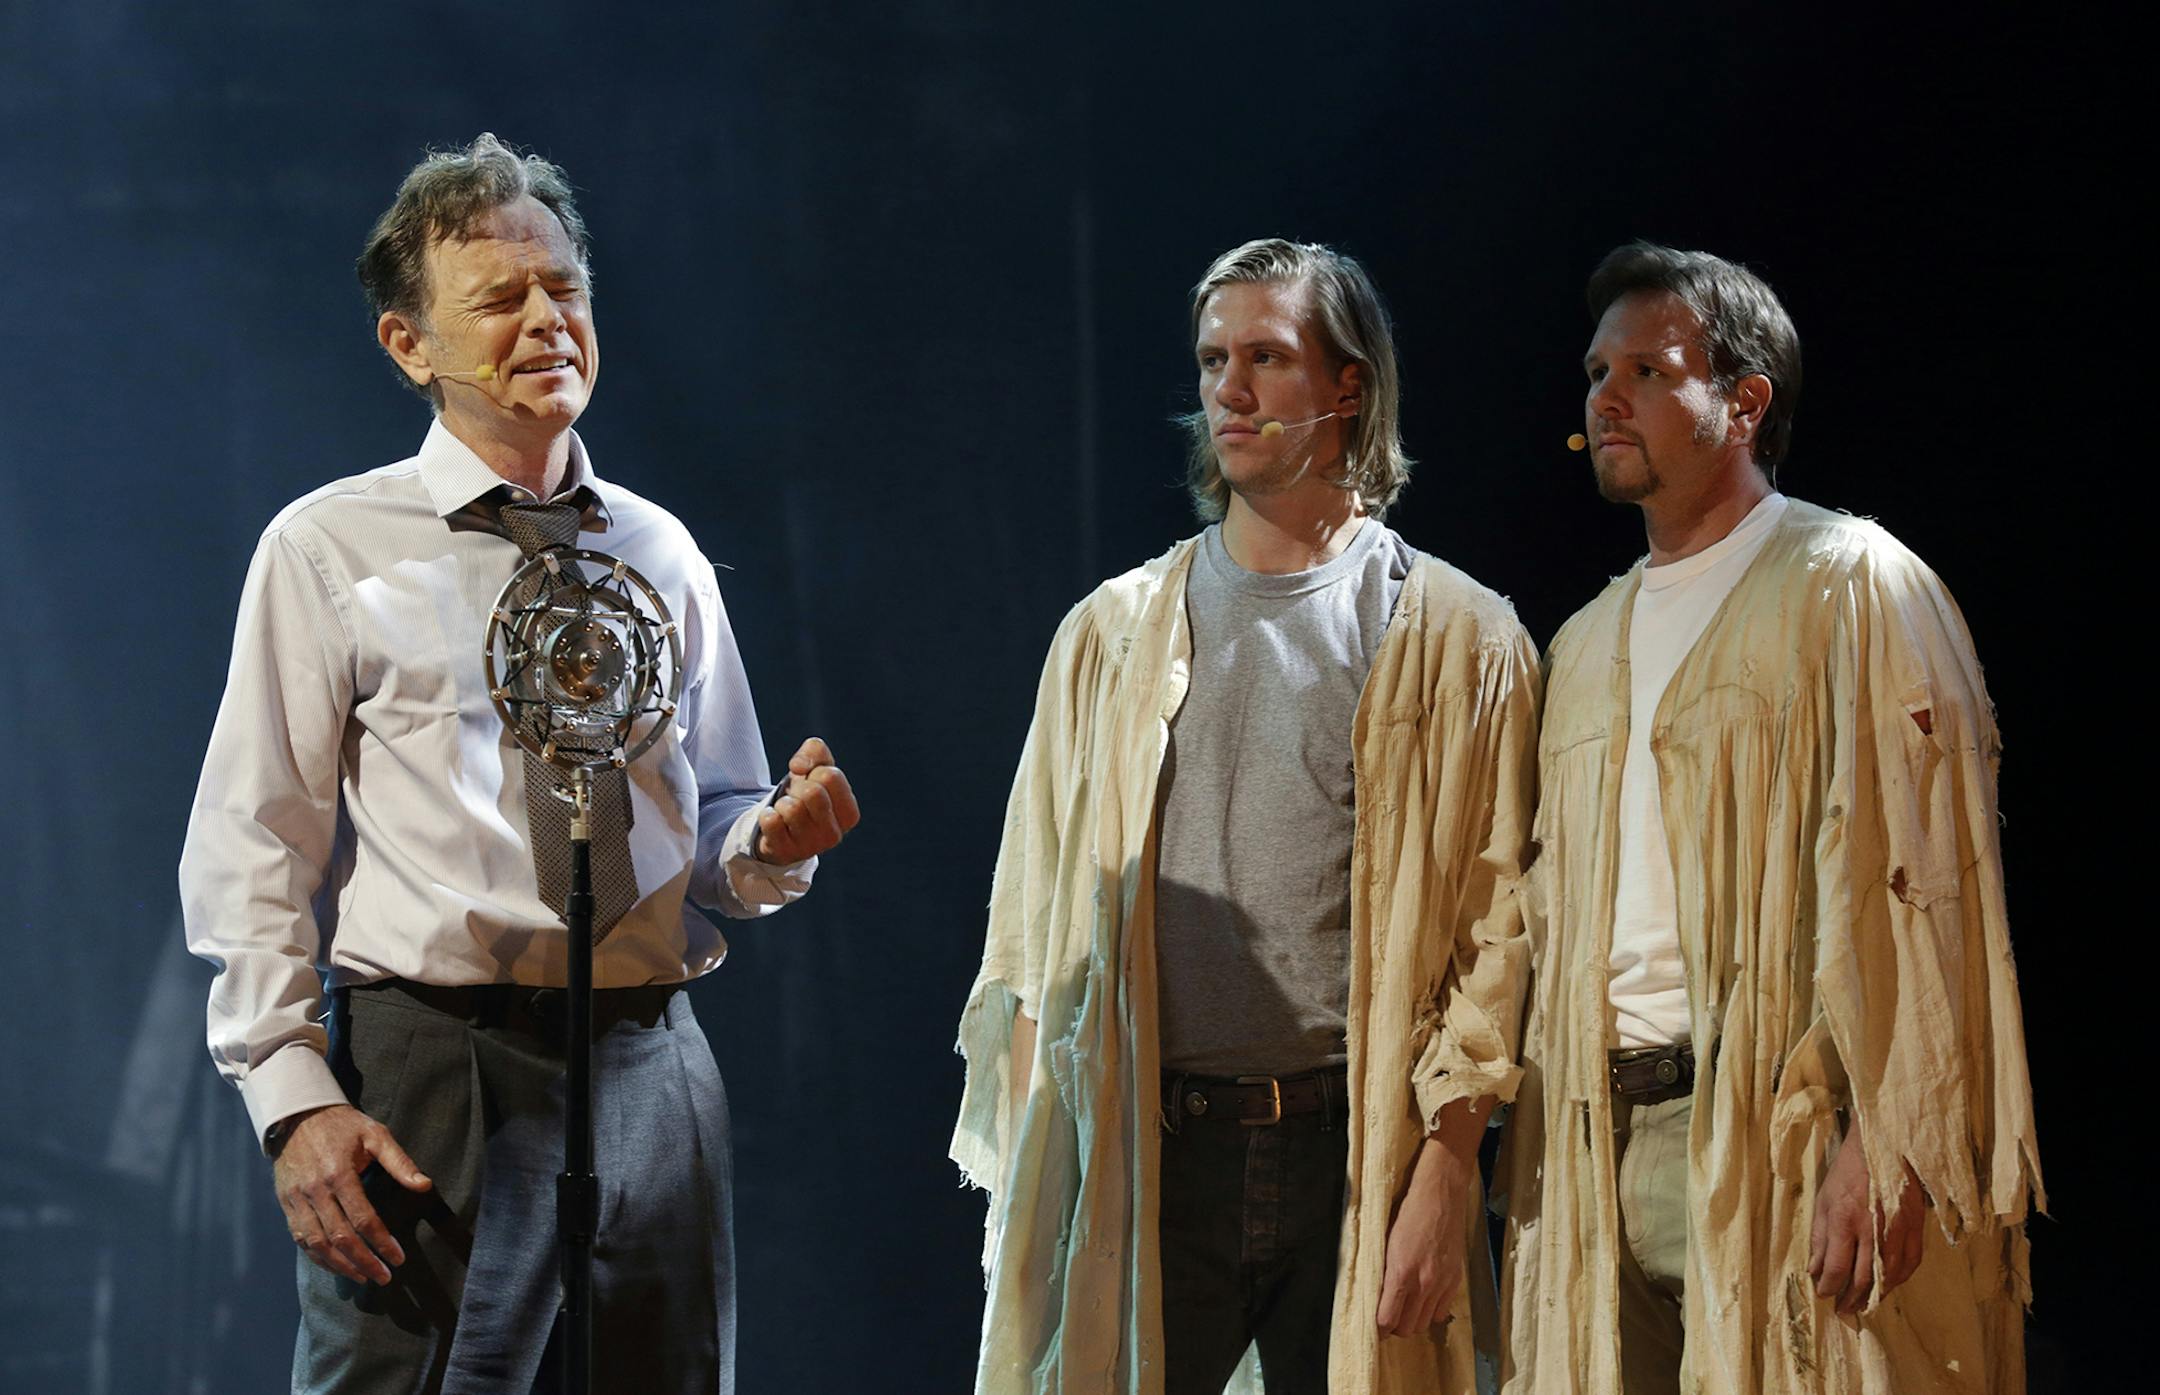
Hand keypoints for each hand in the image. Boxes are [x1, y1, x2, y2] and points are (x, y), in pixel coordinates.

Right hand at [273, 1104, 432, 1285]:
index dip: (382, 1242)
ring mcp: (296, 1199)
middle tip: (384, 1278)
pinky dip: (318, 1257)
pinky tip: (337, 1265)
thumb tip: (424, 1185)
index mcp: (339, 1174)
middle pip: (339, 1237)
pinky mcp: (285, 1203)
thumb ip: (400, 1161)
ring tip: (363, 1278)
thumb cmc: (343, 1125)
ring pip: (316, 1244)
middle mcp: (315, 1191)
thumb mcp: (375, 1134)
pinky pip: (300, 1238)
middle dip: (363, 1262)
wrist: (297, 1115)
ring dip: (340, 1265)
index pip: (363, 1218)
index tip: (398, 1258)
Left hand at [754, 736, 859, 863]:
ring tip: (786, 810)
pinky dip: (767, 815)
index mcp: (849, 813)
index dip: (814, 771)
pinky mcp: (785, 853)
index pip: (830, 776)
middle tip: (797, 797)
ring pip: (791, 808)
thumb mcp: (816, 767)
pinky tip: (773, 820)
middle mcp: (834, 834)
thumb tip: (799, 766)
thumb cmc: (803, 794)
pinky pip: (771, 822)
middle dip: (798, 788)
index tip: (811, 781)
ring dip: (782, 803)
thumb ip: (815, 751)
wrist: (781, 829)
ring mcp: (810, 847)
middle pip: (813, 792)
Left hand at [1375, 1135, 1472, 1338]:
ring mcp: (1442, 1283)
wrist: (1440, 1195)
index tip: (1373, 1325)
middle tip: (1388, 1316)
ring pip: (1424, 1323)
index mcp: (1401, 1273)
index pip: (1387, 1319)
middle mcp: (1423, 1283)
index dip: (1378, 1328)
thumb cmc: (1408, 1213)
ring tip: (1405, 1309)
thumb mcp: (1386, 1242)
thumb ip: (1383, 1273)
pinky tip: (1423, 1300)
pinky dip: (1430, 1312)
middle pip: (1407, 1328)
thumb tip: (1375, 1297)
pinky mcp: (1455, 1280)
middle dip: (1394, 1327)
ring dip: (1412, 1321)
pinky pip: (1441, 1312)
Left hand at [1808, 1118, 1925, 1313]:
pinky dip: (1898, 1280)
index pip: (1837, 1268)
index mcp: (1845, 1221)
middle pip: (1863, 1278)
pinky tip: (1888, 1286)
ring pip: (1889, 1276)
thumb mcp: (1824, 1200)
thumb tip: (1815, 1269)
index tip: (1824, 1295)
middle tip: (1843, 1309)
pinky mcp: (1916, 1228)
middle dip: (1851, 1298)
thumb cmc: (1848, 1172)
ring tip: (1864, 1304)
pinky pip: (1910, 1264)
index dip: (1830, 1287)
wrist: (1883, 1147)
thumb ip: (1820, 1238)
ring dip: (1876, 1295)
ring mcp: (1898, 1231)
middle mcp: (1873, 1230)